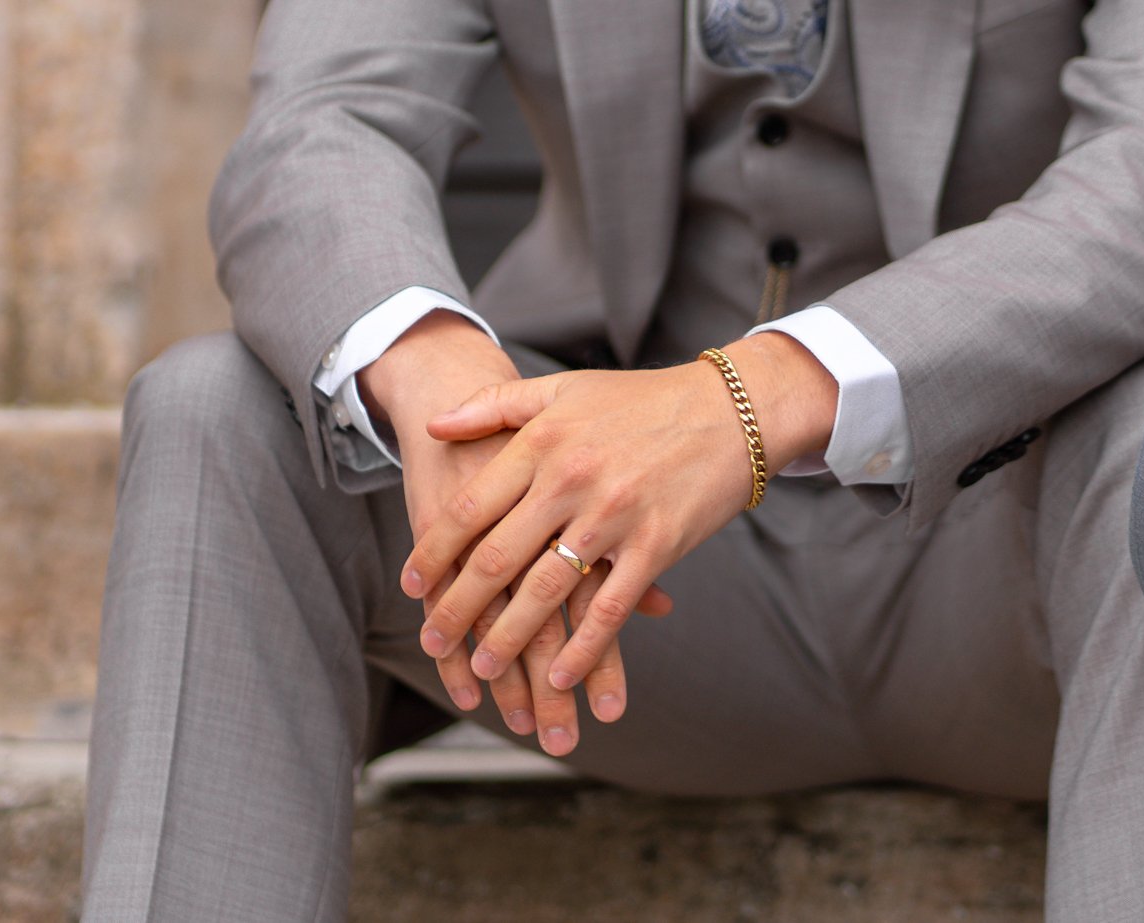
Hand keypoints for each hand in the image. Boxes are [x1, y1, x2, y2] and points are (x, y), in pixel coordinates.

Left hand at [363, 313, 669, 754]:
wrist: (732, 408)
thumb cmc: (642, 401)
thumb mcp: (563, 390)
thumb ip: (495, 406)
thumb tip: (432, 425)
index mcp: (542, 443)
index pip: (471, 508)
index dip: (434, 552)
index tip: (411, 585)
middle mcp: (571, 480)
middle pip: (497, 557)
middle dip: (457, 608)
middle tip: (431, 641)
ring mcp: (614, 515)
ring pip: (546, 590)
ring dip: (509, 638)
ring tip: (483, 668)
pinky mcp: (656, 545)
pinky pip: (610, 608)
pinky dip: (582, 649)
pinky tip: (558, 677)